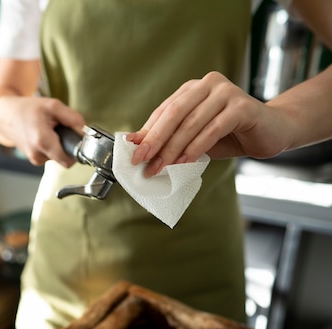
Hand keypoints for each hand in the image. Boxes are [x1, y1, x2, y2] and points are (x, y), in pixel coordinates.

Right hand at [0, 95, 84, 167]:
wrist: (6, 115)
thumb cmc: (28, 109)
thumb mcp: (53, 106)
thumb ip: (72, 118)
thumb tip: (84, 131)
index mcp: (43, 142)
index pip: (68, 160)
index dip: (76, 150)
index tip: (76, 139)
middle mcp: (37, 154)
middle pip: (64, 159)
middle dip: (67, 146)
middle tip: (62, 130)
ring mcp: (34, 158)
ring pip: (57, 157)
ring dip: (58, 145)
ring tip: (49, 130)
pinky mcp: (33, 159)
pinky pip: (50, 156)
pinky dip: (51, 146)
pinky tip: (44, 135)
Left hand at [126, 71, 290, 175]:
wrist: (271, 132)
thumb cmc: (229, 135)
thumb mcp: (194, 137)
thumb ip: (170, 137)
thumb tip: (138, 146)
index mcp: (192, 89)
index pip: (164, 111)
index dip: (147, 133)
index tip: (133, 153)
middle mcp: (207, 84)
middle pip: (174, 114)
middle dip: (155, 140)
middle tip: (142, 161)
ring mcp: (226, 92)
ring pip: (191, 123)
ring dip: (173, 148)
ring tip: (161, 167)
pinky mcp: (242, 106)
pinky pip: (213, 128)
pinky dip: (196, 147)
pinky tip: (185, 162)